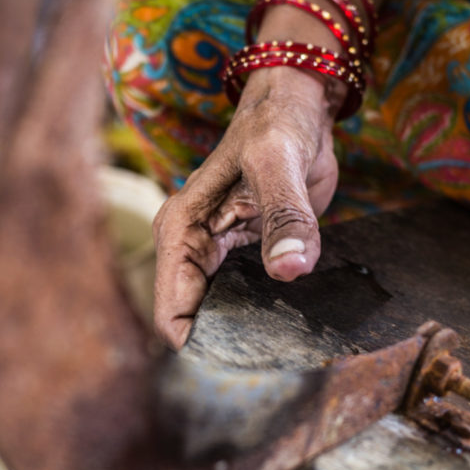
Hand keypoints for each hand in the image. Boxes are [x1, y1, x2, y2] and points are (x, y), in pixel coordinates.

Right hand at [153, 67, 339, 347]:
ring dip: (251, 334)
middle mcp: (191, 248)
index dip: (201, 344)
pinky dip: (269, 314)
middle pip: (198, 321)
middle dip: (230, 346)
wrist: (297, 104)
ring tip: (288, 353)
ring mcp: (219, 254)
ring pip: (225, 314)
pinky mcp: (246, 255)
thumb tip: (290, 268)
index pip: (172, 311)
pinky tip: (296, 328)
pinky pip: (251, 297)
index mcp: (180, 230)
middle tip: (275, 365)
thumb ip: (285, 215)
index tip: (243, 363)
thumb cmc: (276, 123)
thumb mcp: (278, 162)